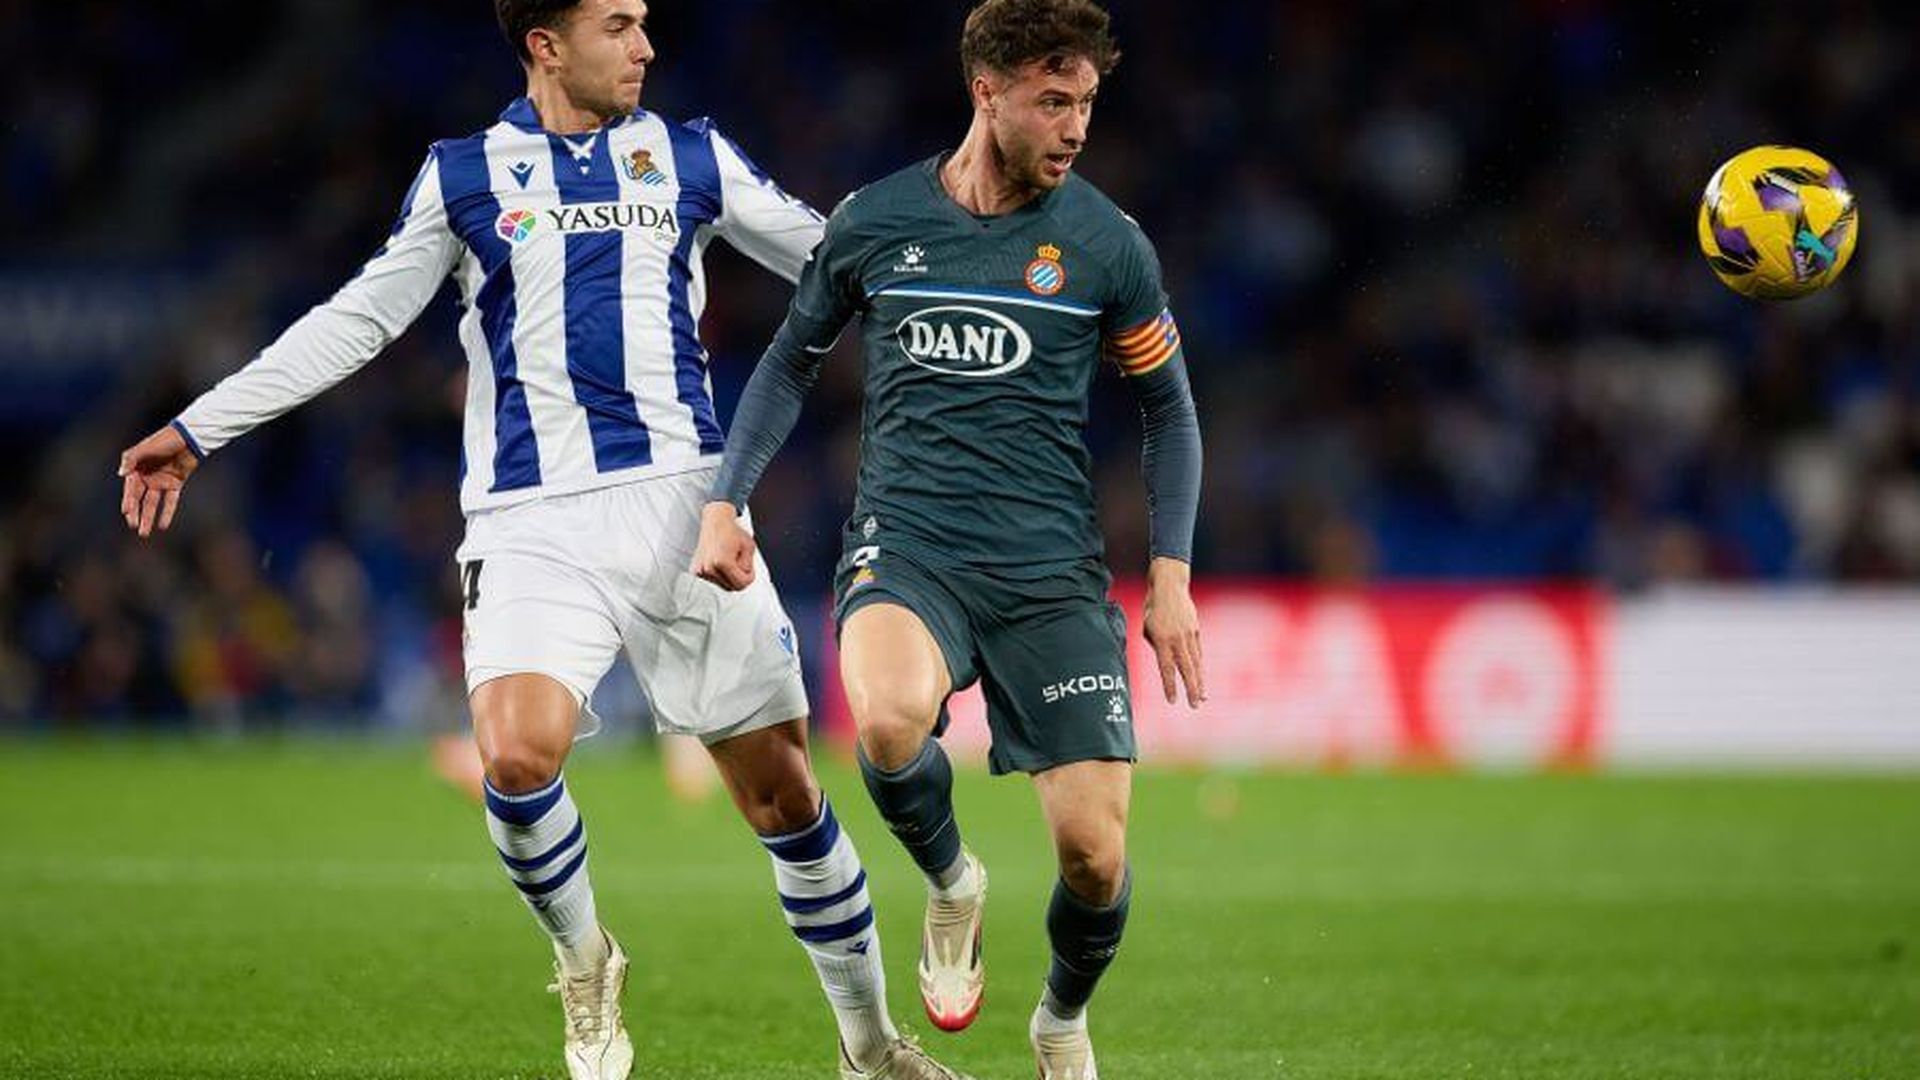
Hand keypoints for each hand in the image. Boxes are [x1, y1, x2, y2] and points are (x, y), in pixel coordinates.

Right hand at [118, 425, 198, 538]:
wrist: (189, 438)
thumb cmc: (165, 440)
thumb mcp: (146, 448)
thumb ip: (132, 459)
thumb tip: (121, 474)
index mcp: (137, 469)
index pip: (130, 489)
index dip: (129, 501)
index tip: (126, 513)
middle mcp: (147, 477)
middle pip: (140, 499)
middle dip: (136, 514)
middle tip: (134, 527)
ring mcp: (161, 481)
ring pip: (152, 503)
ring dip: (149, 518)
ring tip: (144, 533)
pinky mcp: (176, 484)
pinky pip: (170, 501)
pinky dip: (167, 513)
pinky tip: (163, 526)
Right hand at [691, 501, 756, 590]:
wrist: (715, 521)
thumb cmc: (732, 532)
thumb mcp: (749, 548)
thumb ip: (748, 566)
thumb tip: (745, 580)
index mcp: (721, 562)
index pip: (741, 584)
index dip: (749, 577)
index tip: (750, 568)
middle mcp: (708, 568)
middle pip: (731, 587)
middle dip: (739, 577)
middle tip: (739, 561)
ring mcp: (700, 570)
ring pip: (722, 585)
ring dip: (729, 576)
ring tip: (728, 559)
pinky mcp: (695, 571)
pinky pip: (714, 581)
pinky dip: (719, 574)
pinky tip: (719, 561)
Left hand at [1142, 556, 1204, 707]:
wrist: (1169, 587)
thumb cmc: (1153, 608)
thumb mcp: (1147, 629)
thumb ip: (1157, 646)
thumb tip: (1167, 660)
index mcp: (1162, 640)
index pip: (1167, 668)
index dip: (1170, 686)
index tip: (1172, 701)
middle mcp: (1177, 640)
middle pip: (1187, 669)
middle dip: (1192, 689)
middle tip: (1195, 705)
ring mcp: (1189, 635)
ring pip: (1196, 663)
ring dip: (1199, 682)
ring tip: (1202, 698)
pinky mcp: (1196, 631)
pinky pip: (1197, 652)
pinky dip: (1199, 666)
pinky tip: (1200, 678)